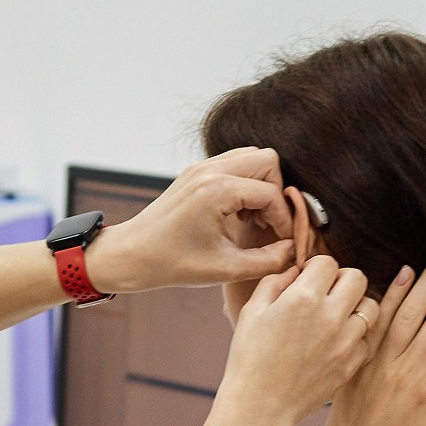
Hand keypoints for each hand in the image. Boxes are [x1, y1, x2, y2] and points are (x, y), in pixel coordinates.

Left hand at [85, 149, 296, 294]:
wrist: (130, 254)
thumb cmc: (171, 264)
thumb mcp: (225, 269)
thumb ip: (268, 261)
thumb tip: (295, 251)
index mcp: (216, 191)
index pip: (272, 194)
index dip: (285, 220)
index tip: (285, 243)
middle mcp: (209, 170)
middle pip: (267, 160)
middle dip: (277, 192)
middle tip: (270, 223)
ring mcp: (201, 167)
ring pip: (252, 156)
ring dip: (262, 185)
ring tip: (254, 219)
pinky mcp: (195, 171)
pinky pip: (234, 163)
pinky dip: (245, 183)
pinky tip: (238, 214)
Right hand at [218, 256, 378, 425]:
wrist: (261, 405)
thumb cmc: (250, 357)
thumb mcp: (252, 311)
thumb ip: (276, 282)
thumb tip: (297, 271)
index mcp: (303, 298)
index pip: (328, 262)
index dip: (316, 267)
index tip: (309, 278)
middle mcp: (330, 316)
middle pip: (358, 278)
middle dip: (342, 280)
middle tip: (327, 293)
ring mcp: (345, 341)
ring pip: (370, 308)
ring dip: (355, 307)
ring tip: (336, 317)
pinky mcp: (351, 364)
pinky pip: (367, 339)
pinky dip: (356, 336)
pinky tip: (337, 342)